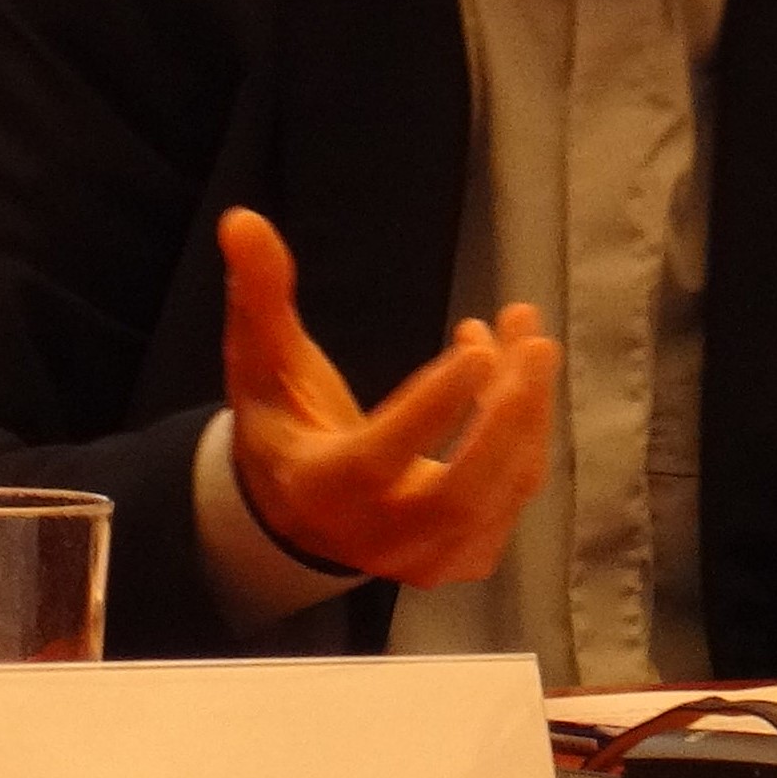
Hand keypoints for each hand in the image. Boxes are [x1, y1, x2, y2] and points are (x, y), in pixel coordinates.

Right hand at [218, 207, 558, 587]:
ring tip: (526, 335)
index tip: (476, 348)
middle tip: (535, 342)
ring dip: (527, 411)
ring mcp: (425, 556)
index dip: (432, 408)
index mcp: (319, 489)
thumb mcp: (260, 362)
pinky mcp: (461, 558)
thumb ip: (259, 296)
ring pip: (500, 493)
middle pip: (461, 492)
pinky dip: (526, 434)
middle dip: (509, 415)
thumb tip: (242, 220)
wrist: (298, 512)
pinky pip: (513, 498)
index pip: (381, 458)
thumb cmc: (282, 424)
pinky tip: (513, 374)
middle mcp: (376, 536)